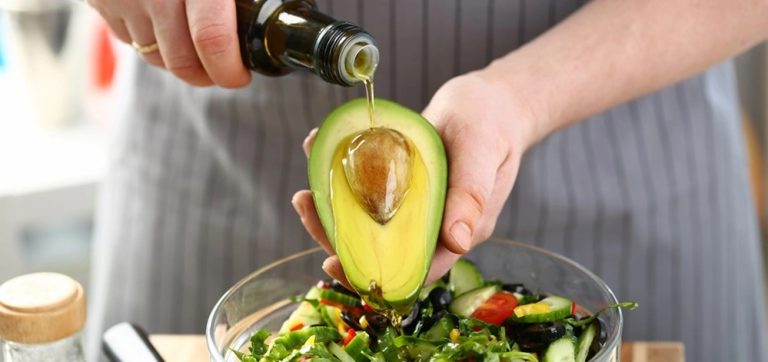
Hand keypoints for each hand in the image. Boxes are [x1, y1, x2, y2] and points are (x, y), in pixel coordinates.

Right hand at [88, 0, 250, 86]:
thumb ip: (246, 4)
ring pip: (155, 57)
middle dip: (207, 75)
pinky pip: (129, 40)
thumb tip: (295, 19)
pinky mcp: (98, 0)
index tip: (240, 77)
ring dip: (180, 60)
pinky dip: (152, 41)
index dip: (229, 69)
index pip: (212, 37)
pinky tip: (167, 23)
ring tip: (198, 42)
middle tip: (226, 70)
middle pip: (181, 60)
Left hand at [292, 71, 539, 285]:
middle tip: (306, 204)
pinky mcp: (400, 187)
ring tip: (305, 188)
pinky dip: (341, 180)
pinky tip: (320, 152)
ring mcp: (414, 207)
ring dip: (332, 210)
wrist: (491, 100)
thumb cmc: (491, 123)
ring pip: (367, 224)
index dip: (371, 273)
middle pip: (380, 249)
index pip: (411, 269)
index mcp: (457, 231)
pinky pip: (367, 193)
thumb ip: (471, 196)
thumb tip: (457, 242)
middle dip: (338, 237)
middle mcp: (432, 226)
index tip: (333, 260)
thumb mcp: (481, 153)